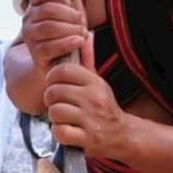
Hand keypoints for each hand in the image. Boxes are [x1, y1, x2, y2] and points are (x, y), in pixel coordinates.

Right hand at [21, 0, 86, 71]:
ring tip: (83, 33)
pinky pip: (49, 47)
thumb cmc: (70, 31)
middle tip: (82, 22)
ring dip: (71, 29)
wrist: (64, 59)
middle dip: (70, 15)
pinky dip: (67, 43)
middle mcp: (28, 19)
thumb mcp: (74, 13)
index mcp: (36, 5)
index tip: (69, 3)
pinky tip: (79, 41)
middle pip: (47, 10)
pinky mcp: (36, 54)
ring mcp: (30, 37)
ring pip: (48, 28)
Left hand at [43, 40, 125, 156]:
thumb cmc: (103, 106)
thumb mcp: (97, 81)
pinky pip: (60, 131)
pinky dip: (59, 133)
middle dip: (50, 99)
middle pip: (54, 92)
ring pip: (55, 112)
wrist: (121, 135)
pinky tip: (67, 131)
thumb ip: (88, 58)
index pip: (62, 71)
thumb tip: (86, 34)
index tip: (54, 84)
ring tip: (63, 117)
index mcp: (94, 82)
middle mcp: (93, 99)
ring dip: (55, 117)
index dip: (52, 77)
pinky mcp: (87, 138)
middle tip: (57, 103)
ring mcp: (91, 120)